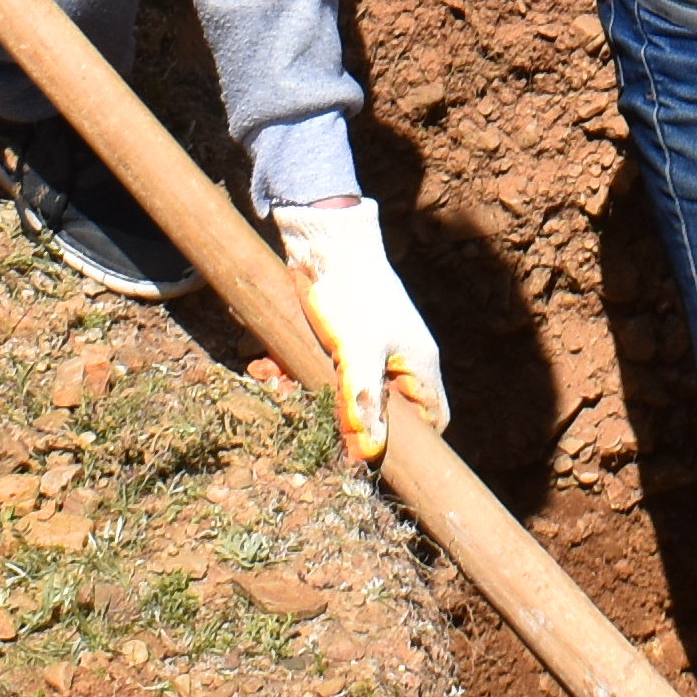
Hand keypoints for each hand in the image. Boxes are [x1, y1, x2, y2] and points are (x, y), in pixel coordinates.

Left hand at [270, 197, 450, 462]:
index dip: (409, 445)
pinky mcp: (341, 339)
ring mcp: (369, 349)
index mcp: (418, 363)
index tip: (370, 456)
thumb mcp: (356, 351)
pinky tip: (265, 363)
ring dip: (304, 392)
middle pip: (378, 411)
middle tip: (301, 410)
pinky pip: (321, 371)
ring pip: (342, 392)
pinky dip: (293, 372)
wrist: (324, 240)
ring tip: (272, 379)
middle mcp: (398, 360)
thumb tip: (368, 454)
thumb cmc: (351, 292)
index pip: (432, 420)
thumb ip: (363, 403)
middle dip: (338, 418)